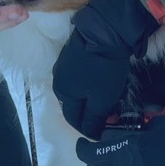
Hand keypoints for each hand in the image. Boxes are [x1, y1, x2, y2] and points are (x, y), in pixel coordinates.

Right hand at [52, 0, 159, 138]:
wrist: (104, 31)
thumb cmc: (103, 70)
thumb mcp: (102, 99)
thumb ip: (93, 119)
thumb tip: (90, 134)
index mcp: (63, 94)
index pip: (73, 120)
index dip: (88, 129)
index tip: (102, 132)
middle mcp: (58, 81)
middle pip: (73, 105)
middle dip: (88, 114)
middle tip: (106, 117)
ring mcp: (63, 66)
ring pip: (76, 91)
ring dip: (89, 99)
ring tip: (106, 100)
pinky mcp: (71, 54)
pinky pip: (79, 78)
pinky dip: (89, 85)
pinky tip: (100, 82)